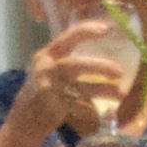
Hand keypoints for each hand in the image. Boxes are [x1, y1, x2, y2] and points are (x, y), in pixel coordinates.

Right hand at [13, 14, 146, 146]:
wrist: (25, 117)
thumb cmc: (43, 88)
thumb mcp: (49, 67)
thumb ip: (67, 57)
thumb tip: (104, 48)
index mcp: (46, 55)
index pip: (67, 37)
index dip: (87, 31)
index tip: (106, 29)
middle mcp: (46, 70)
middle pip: (75, 64)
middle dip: (100, 66)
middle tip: (119, 72)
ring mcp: (49, 90)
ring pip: (81, 88)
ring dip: (104, 90)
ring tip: (121, 93)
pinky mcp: (53, 108)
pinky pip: (80, 108)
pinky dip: (94, 110)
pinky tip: (106, 111)